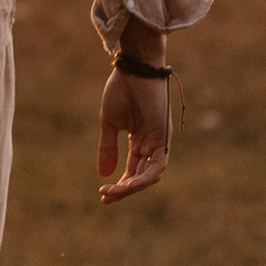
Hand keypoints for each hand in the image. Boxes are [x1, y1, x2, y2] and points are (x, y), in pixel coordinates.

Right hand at [97, 64, 171, 203]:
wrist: (133, 69)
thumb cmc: (121, 90)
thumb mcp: (109, 124)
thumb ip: (108, 148)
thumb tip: (103, 174)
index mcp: (139, 142)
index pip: (132, 171)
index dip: (120, 185)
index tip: (103, 193)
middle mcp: (151, 145)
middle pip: (142, 176)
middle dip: (124, 190)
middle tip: (106, 196)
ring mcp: (159, 141)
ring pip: (151, 175)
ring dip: (133, 186)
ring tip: (114, 191)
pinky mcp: (163, 136)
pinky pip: (158, 164)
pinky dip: (143, 176)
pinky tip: (128, 182)